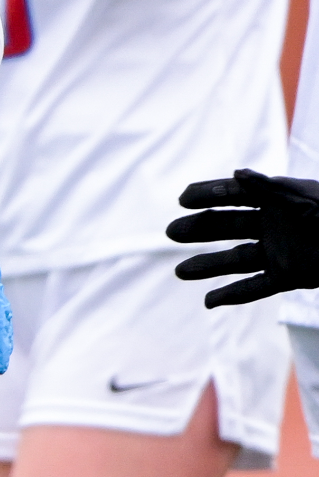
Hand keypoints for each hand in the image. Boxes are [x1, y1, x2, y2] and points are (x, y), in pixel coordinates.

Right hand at [169, 169, 318, 306]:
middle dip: (199, 229)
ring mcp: (279, 252)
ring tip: (179, 273)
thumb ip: (272, 189)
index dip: (206, 195)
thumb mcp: (308, 198)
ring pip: (235, 260)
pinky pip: (257, 287)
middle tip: (171, 232)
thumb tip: (236, 174)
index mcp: (275, 199)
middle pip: (226, 227)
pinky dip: (233, 295)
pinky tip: (210, 302)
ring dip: (207, 266)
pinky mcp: (290, 277)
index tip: (182, 199)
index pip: (232, 195)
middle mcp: (271, 225)